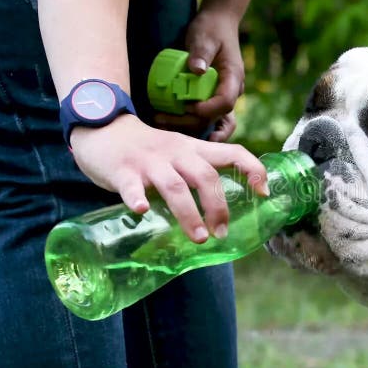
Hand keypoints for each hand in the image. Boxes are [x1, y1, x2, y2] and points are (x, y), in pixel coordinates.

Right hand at [70, 114, 268, 242]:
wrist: (103, 129)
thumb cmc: (148, 150)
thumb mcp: (180, 153)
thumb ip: (199, 173)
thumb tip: (223, 209)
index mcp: (194, 149)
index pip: (233, 152)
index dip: (253, 169)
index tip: (264, 193)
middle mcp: (176, 153)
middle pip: (206, 176)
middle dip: (218, 206)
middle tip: (222, 233)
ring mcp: (149, 162)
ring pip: (175, 186)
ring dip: (189, 213)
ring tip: (198, 238)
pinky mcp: (123, 171)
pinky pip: (131, 186)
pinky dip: (137, 198)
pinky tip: (141, 211)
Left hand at [153, 8, 244, 141]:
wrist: (218, 24)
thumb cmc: (212, 28)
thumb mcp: (205, 36)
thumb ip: (201, 52)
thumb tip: (196, 70)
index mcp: (233, 78)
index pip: (225, 102)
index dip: (207, 109)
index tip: (186, 106)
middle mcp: (231, 91)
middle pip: (215, 117)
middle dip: (189, 122)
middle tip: (161, 118)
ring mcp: (222, 96)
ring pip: (210, 122)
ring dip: (187, 126)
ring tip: (161, 122)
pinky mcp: (212, 97)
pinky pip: (205, 117)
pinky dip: (189, 123)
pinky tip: (170, 124)